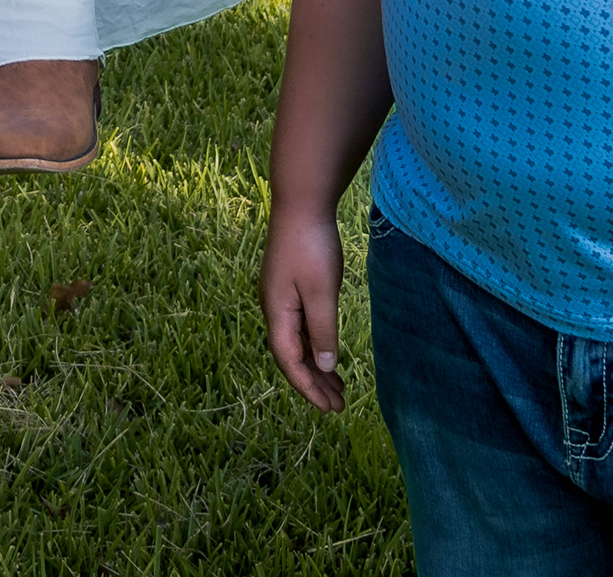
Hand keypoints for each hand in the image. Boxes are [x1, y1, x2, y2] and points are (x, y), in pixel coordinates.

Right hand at [258, 202, 349, 411]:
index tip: (328, 408)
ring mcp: (281, 298)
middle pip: (291, 356)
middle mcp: (274, 309)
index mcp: (277, 312)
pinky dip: (315, 346)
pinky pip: (301, 328)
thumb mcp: (321, 292)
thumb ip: (323, 331)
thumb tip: (324, 365)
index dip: (307, 387)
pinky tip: (328, 354)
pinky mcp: (290, 288)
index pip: (288, 361)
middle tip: (338, 407)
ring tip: (338, 389)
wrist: (301, 204)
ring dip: (316, 367)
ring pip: (297, 343)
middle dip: (313, 383)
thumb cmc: (311, 247)